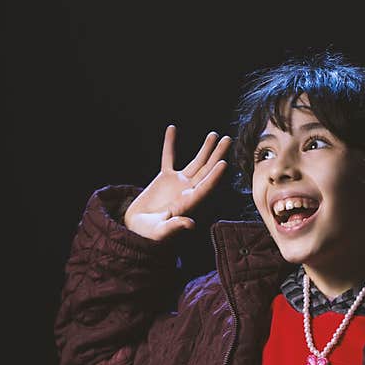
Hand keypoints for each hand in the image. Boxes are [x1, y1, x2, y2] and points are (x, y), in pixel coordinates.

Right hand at [123, 125, 230, 240]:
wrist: (137, 229)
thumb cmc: (149, 235)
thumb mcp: (161, 232)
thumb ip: (175, 227)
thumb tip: (190, 224)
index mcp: (189, 203)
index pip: (205, 187)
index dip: (214, 176)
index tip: (224, 162)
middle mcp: (188, 191)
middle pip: (206, 171)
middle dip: (217, 155)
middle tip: (228, 139)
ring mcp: (178, 183)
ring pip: (195, 163)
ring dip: (205, 149)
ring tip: (214, 134)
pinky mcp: (165, 178)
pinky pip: (168, 157)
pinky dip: (170, 144)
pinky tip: (172, 128)